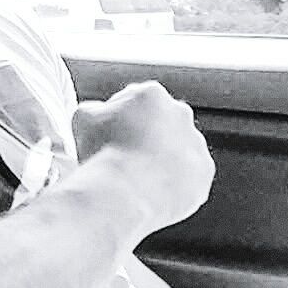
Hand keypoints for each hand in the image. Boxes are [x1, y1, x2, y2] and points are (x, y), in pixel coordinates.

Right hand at [72, 81, 214, 234]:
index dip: (119, 117)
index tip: (110, 132)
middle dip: (146, 134)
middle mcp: (180, 114)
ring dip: (162, 158)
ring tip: (137, 176)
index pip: (136, 99)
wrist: (124, 193)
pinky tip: (151, 188)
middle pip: (161, 122)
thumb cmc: (102, 153)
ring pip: (178, 149)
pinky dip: (174, 181)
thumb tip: (99, 114)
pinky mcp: (204, 173)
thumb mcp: (83, 117)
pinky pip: (189, 175)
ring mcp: (196, 144)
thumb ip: (95, 109)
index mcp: (151, 94)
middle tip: (124, 153)